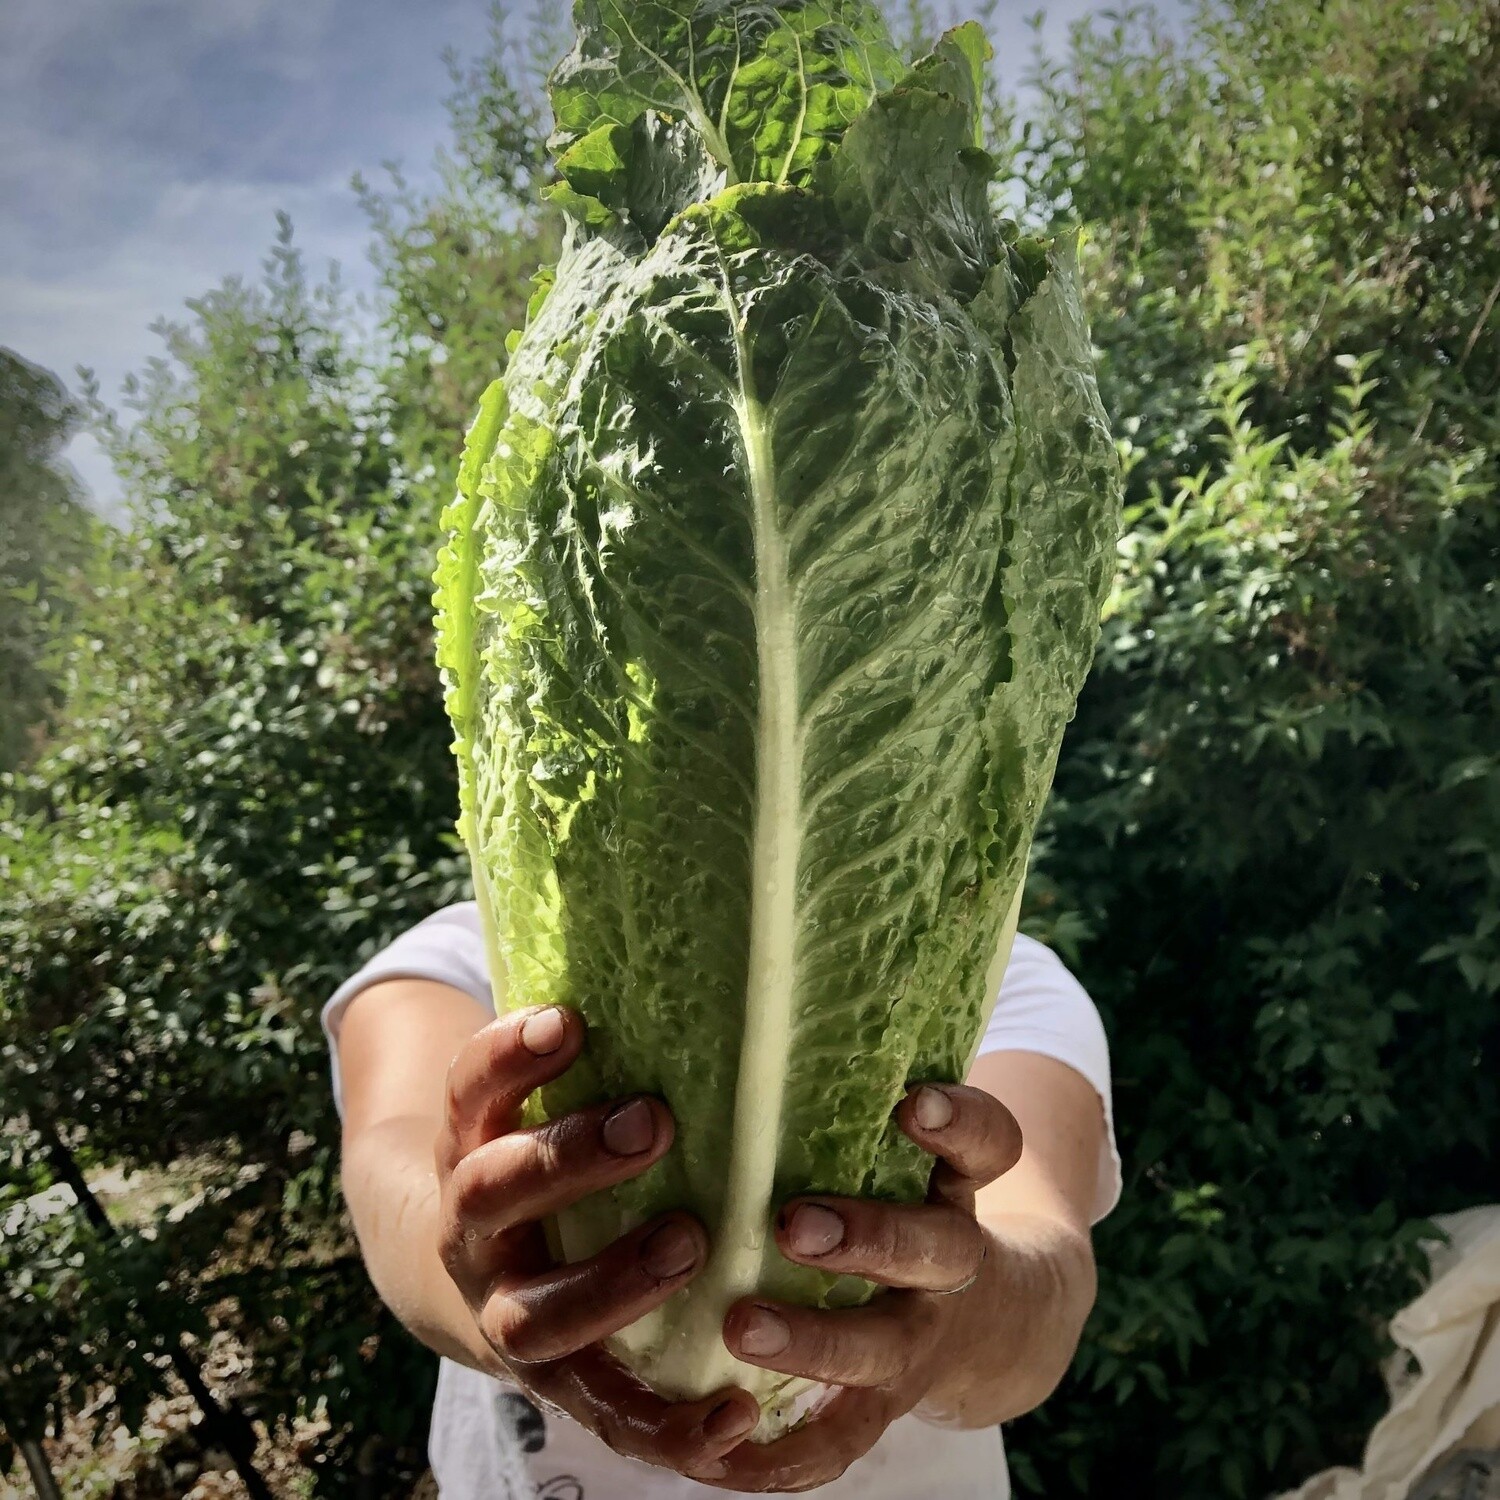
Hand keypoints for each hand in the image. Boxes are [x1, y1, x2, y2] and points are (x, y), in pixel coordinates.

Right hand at [434, 1005, 760, 1479]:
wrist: (469, 1277)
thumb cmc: (536, 1154)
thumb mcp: (536, 1097)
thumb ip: (585, 1042)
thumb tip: (672, 925)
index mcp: (471, 1144)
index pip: (472, 1090)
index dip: (510, 1056)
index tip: (569, 1017)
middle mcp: (475, 1229)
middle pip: (494, 1194)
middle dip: (568, 1159)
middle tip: (653, 1120)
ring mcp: (507, 1311)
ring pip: (538, 1314)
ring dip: (612, 1284)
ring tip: (692, 1243)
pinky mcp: (559, 1383)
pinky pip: (608, 1414)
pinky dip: (668, 1426)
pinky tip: (735, 1414)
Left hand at [712, 1083, 1023, 1492]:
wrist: (995, 1322)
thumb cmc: (915, 1193)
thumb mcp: (914, 1142)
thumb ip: (851, 1084)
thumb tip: (752, 979)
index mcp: (954, 1184)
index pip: (986, 1145)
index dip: (958, 1123)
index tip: (910, 1101)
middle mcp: (947, 1261)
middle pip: (931, 1249)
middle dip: (868, 1236)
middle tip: (796, 1222)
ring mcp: (920, 1339)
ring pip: (882, 1348)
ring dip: (815, 1343)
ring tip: (739, 1325)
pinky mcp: (883, 1404)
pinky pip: (839, 1442)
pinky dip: (784, 1456)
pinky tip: (722, 1452)